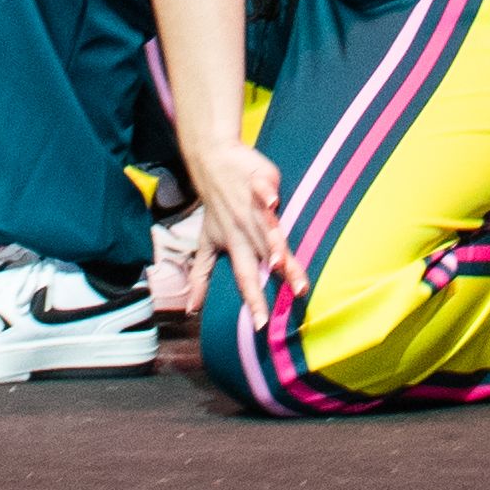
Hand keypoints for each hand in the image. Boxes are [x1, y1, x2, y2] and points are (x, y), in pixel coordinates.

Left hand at [182, 124, 287, 294]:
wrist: (212, 163)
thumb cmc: (215, 208)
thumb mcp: (206, 244)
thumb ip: (202, 276)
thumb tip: (191, 309)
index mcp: (236, 246)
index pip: (246, 278)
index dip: (254, 302)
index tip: (261, 326)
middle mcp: (246, 231)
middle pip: (266, 256)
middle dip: (282, 274)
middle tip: (298, 293)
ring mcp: (252, 208)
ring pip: (268, 229)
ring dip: (274, 242)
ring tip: (281, 258)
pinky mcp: (258, 183)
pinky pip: (263, 190)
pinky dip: (266, 195)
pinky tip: (272, 201)